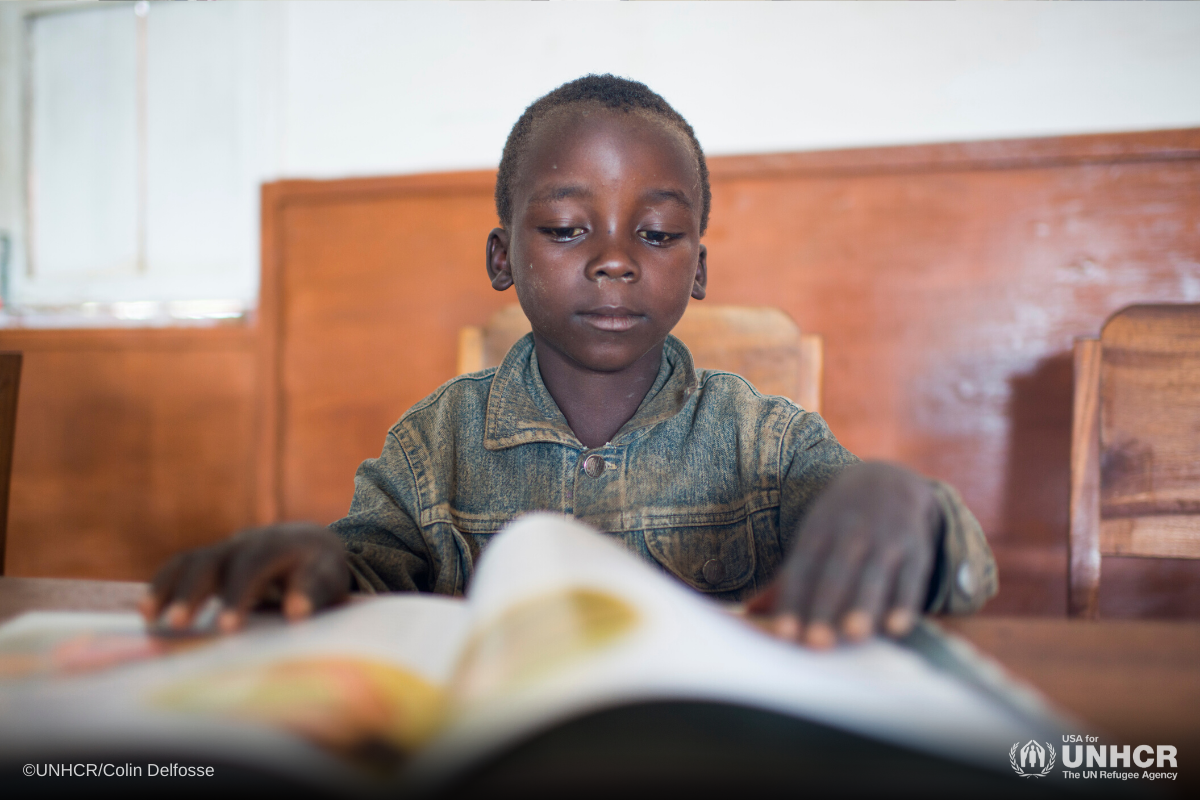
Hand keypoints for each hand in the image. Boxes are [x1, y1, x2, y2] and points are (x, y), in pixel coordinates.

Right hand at [139, 522, 350, 632]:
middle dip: (193, 592)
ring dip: (169, 588)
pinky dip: (161, 586)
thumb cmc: (319, 570)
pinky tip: (147, 614)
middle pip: (212, 561)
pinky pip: (180, 567)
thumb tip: (296, 613)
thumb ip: (313, 593)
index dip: (237, 594)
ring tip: (151, 620)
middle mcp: (245, 543)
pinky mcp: (210, 560)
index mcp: (277, 546)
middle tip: (178, 624)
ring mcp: (223, 549)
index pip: (252, 565)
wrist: (309, 544)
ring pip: (190, 562)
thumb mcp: (327, 580)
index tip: (226, 628)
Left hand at [746, 462, 940, 648]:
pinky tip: (897, 628)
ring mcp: (885, 539)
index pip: (801, 569)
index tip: (784, 634)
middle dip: (825, 607)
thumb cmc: (840, 523)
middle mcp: (850, 533)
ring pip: (873, 575)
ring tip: (855, 635)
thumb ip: (788, 579)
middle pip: (835, 572)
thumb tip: (750, 611)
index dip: (792, 601)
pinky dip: (904, 602)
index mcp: (817, 531)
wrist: (888, 479)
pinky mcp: (916, 549)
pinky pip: (910, 578)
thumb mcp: (813, 538)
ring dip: (864, 605)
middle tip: (817, 643)